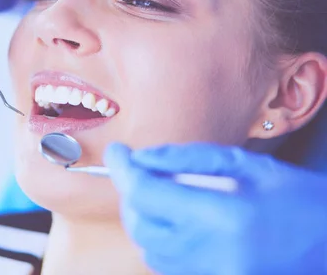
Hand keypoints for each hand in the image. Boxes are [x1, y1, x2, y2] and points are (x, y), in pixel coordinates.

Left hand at [104, 142, 326, 274]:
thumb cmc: (298, 196)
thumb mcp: (245, 163)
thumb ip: (187, 159)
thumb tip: (140, 158)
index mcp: (223, 216)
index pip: (147, 194)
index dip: (123, 169)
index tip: (117, 150)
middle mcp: (213, 253)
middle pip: (140, 225)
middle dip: (129, 194)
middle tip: (136, 169)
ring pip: (148, 249)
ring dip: (141, 217)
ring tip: (156, 191)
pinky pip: (167, 265)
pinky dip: (158, 239)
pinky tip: (173, 218)